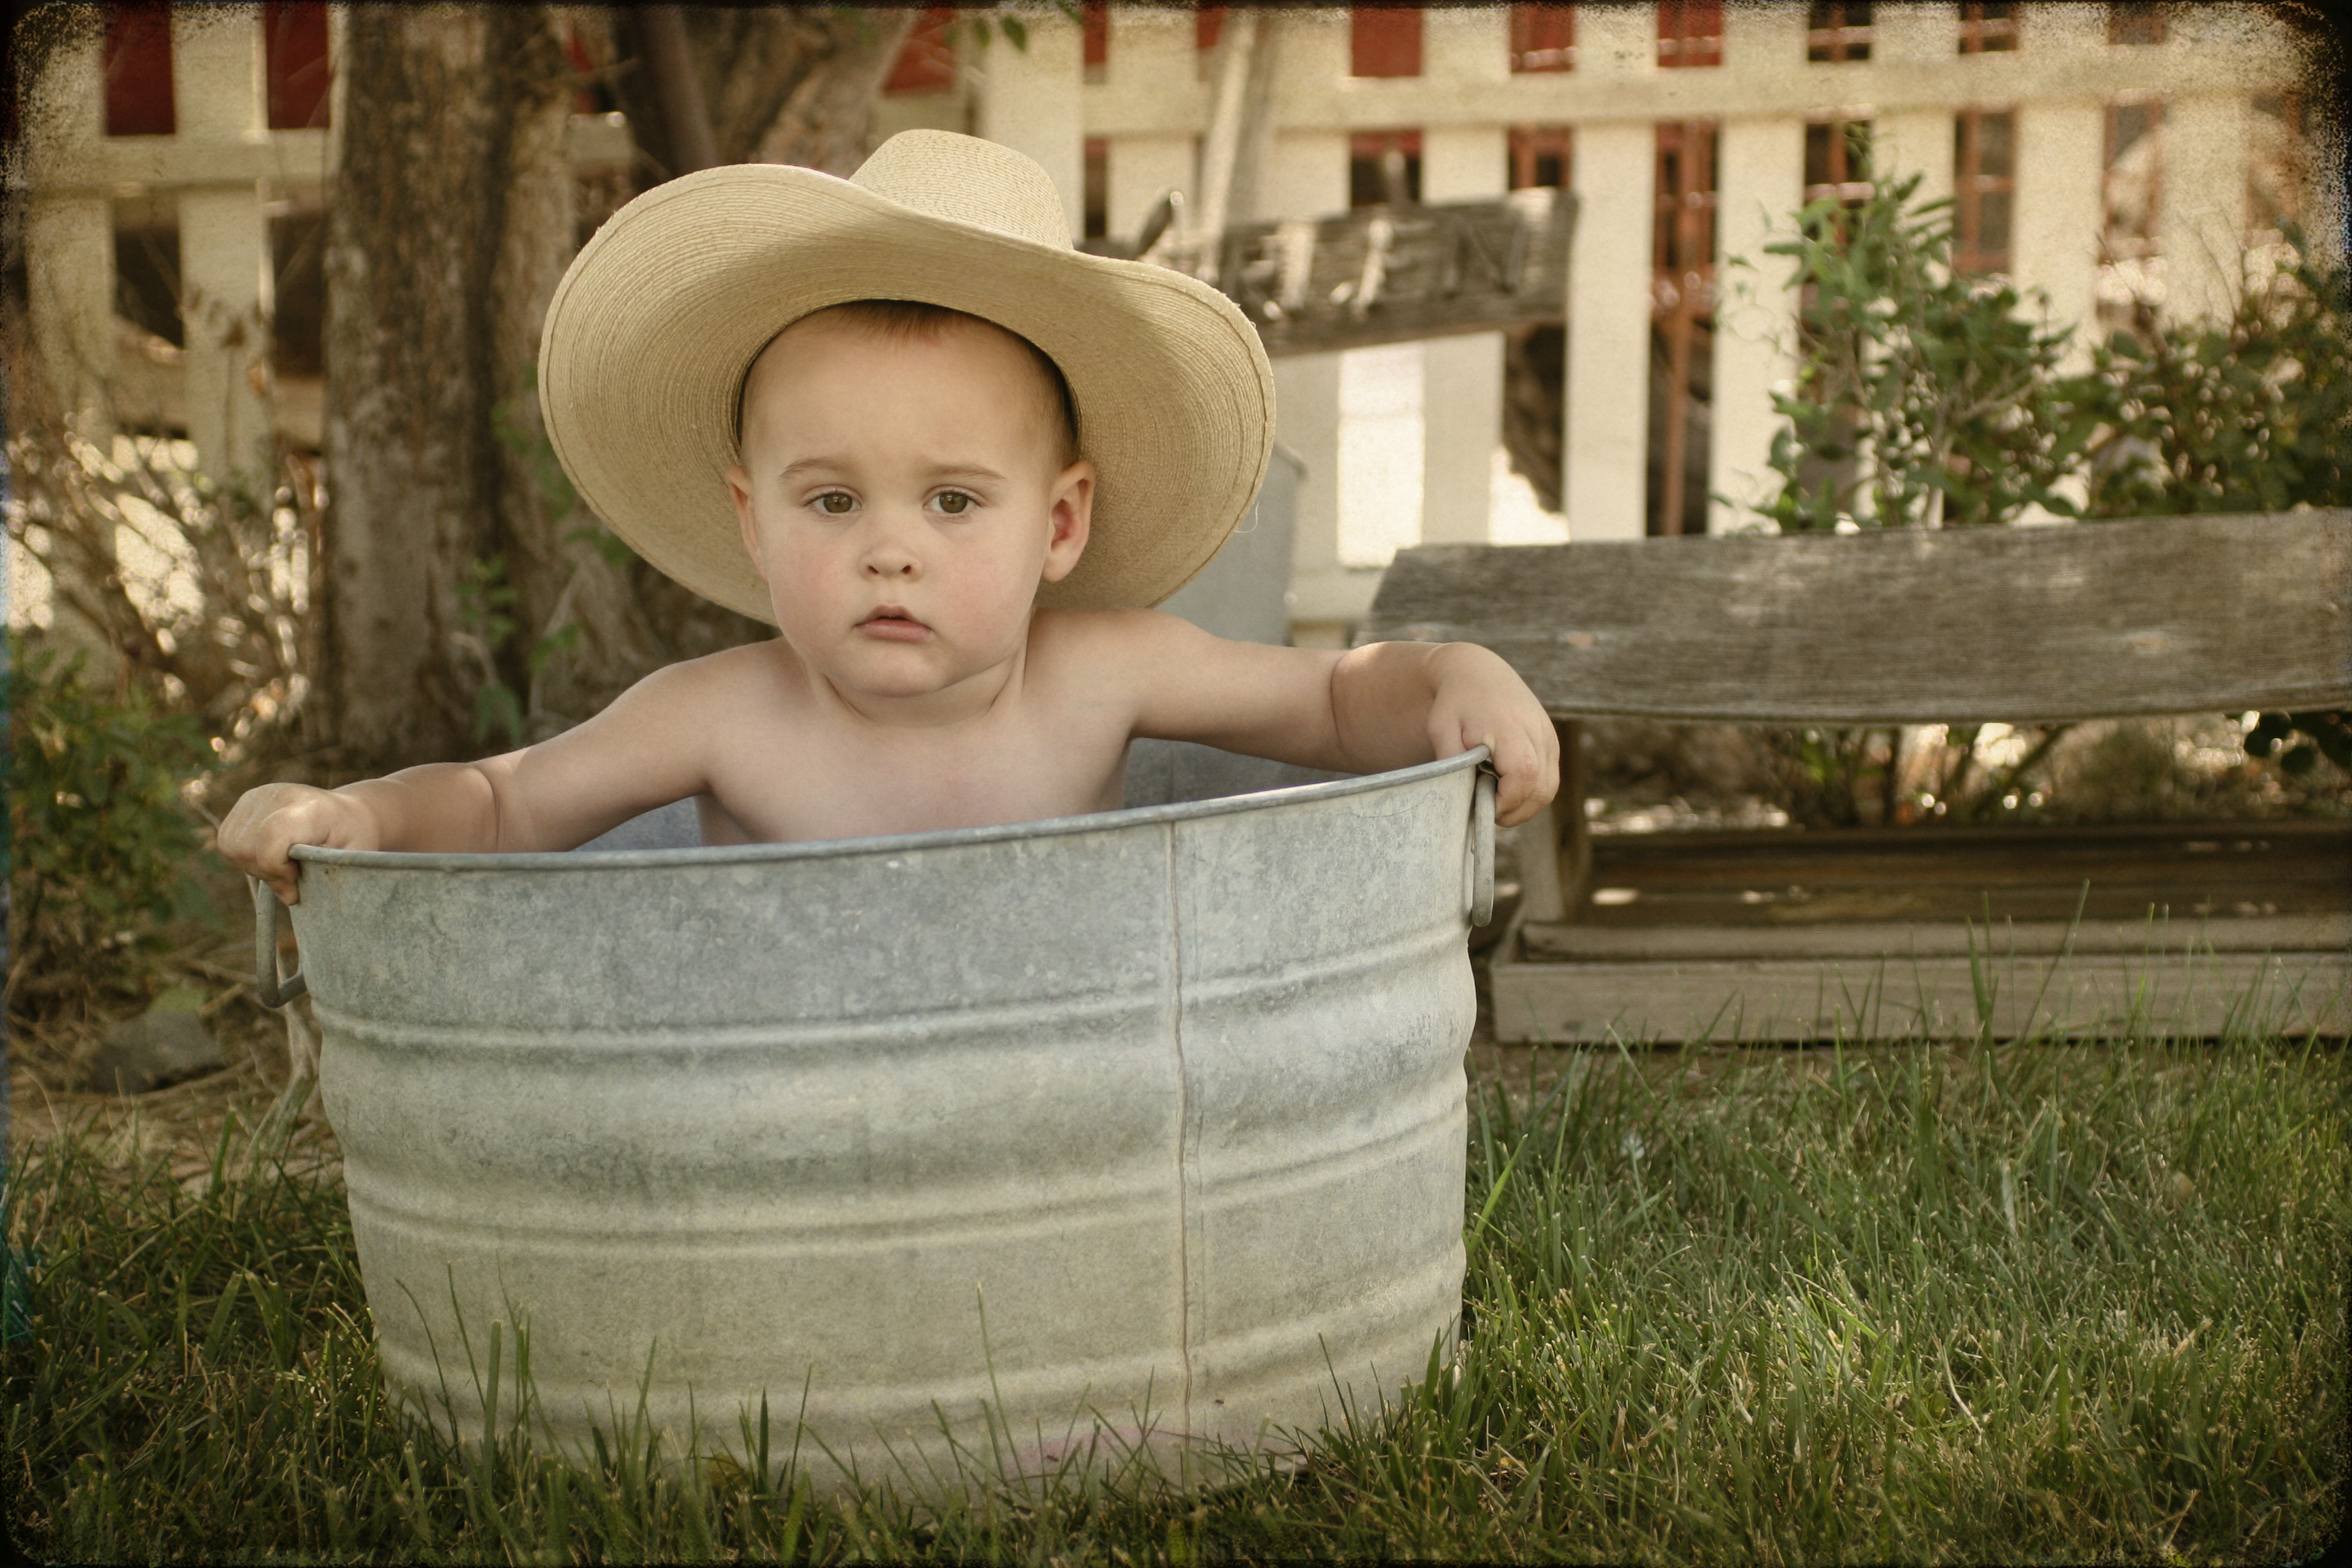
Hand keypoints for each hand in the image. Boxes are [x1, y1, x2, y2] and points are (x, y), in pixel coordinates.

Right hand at [216, 783, 382, 904]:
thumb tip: (290, 898)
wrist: (348, 813)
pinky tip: (270, 855)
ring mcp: (257, 796)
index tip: (296, 877)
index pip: (271, 837)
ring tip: (284, 864)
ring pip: (232, 846)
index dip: (277, 868)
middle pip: (246, 846)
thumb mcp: (352, 861)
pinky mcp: (245, 801)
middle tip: (293, 876)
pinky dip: (245, 856)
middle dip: (266, 872)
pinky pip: (227, 840)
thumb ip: (322, 879)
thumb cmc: (354, 839)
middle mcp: (277, 795)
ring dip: (254, 866)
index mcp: (310, 807)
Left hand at [1425, 644, 1558, 827]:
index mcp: (1511, 729)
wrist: (1478, 671)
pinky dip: (1532, 793)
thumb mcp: (1441, 730)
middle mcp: (1537, 733)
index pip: (1523, 778)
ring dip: (1526, 806)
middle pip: (1541, 789)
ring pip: (1549, 788)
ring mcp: (1548, 737)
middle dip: (1516, 812)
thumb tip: (1461, 798)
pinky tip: (1508, 791)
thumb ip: (1451, 763)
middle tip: (1488, 814)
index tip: (1484, 808)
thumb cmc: (1455, 702)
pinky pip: (1550, 778)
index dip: (1506, 803)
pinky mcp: (1551, 741)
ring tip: (1498, 805)